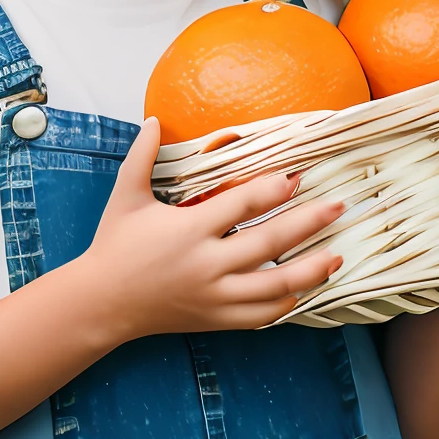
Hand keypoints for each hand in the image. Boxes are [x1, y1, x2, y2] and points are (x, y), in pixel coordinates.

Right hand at [77, 117, 343, 339]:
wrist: (100, 303)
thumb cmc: (115, 246)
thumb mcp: (124, 197)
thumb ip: (141, 156)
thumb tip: (152, 119)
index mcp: (188, 230)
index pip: (241, 205)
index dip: (273, 189)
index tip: (298, 176)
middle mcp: (206, 264)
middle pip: (269, 242)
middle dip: (309, 222)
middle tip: (338, 207)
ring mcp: (214, 296)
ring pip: (275, 286)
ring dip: (311, 270)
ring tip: (337, 256)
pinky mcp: (216, 319)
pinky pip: (261, 316)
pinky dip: (286, 303)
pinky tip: (306, 288)